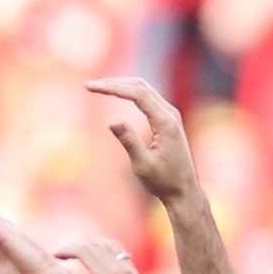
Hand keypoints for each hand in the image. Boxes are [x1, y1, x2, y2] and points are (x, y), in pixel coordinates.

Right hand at [88, 77, 198, 204]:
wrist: (183, 190)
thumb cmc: (162, 181)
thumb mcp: (142, 164)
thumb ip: (129, 141)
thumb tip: (112, 121)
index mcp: (165, 123)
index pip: (138, 94)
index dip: (113, 88)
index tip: (91, 87)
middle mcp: (170, 114)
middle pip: (141, 86)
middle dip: (114, 83)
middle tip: (89, 86)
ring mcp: (171, 115)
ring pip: (145, 89)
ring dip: (122, 85)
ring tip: (99, 88)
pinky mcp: (168, 119)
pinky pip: (148, 98)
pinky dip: (130, 92)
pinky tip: (118, 94)